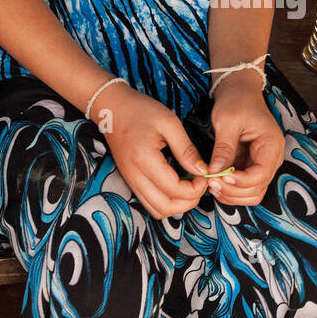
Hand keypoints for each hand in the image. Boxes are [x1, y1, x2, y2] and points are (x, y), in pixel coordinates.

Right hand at [105, 84, 209, 219]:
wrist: (112, 107)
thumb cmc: (140, 110)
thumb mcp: (169, 122)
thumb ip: (186, 150)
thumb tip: (202, 171)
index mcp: (145, 159)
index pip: (175, 190)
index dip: (195, 189)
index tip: (205, 176)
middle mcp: (134, 175)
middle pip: (165, 208)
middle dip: (188, 202)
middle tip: (199, 184)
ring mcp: (130, 180)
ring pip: (156, 210)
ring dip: (177, 205)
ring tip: (188, 186)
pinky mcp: (130, 180)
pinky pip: (149, 202)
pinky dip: (166, 201)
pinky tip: (175, 184)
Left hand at [206, 77, 284, 207]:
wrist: (239, 90)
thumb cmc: (236, 100)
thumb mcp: (227, 121)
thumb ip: (224, 148)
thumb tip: (215, 172)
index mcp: (271, 145)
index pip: (261, 174)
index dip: (240, 181)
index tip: (219, 178)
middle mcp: (271, 158)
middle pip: (258, 188)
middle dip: (234, 191)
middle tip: (210, 183)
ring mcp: (262, 163)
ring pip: (252, 192)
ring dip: (232, 194)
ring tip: (211, 184)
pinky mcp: (251, 164)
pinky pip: (244, 185)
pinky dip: (231, 189)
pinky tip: (215, 182)